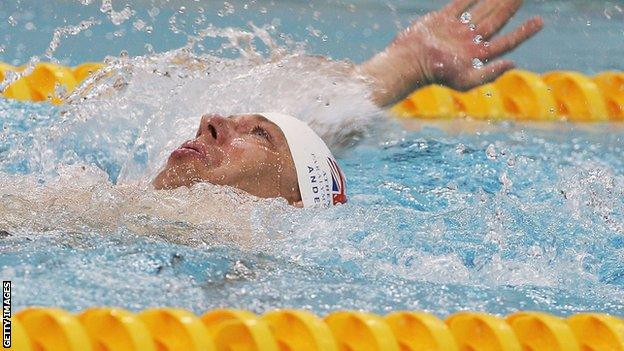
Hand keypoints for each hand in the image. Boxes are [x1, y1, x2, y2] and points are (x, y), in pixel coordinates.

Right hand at [360, 0, 542, 106]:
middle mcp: (470, 41)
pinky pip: (460, 3)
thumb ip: (489, 74)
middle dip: (511, 7)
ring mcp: (457, 29)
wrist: (411, 62)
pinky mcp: (443, 19)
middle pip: (496, 20)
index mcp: (478, 56)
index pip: (506, 42)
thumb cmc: (437, 75)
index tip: (540, 22)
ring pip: (482, 9)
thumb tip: (513, 62)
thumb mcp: (465, 81)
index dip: (523, 32)